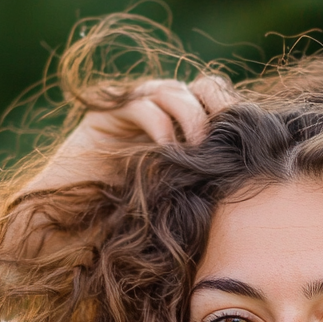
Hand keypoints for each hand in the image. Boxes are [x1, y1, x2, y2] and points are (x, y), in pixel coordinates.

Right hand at [0, 75, 236, 262]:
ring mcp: (130, 113)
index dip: (234, 114)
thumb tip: (252, 175)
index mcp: (185, 130)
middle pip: (202, 87)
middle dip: (218, 107)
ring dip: (192, 117)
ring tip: (198, 149)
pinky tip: (168, 150)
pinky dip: (160, 123)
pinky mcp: (103, 118)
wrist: (70, 234)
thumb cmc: (133, 228)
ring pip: (173, 91)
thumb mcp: (183, 202)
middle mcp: (159, 115)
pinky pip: (141, 105)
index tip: (247, 142)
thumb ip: (208, 182)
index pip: (218, 103)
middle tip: (226, 137)